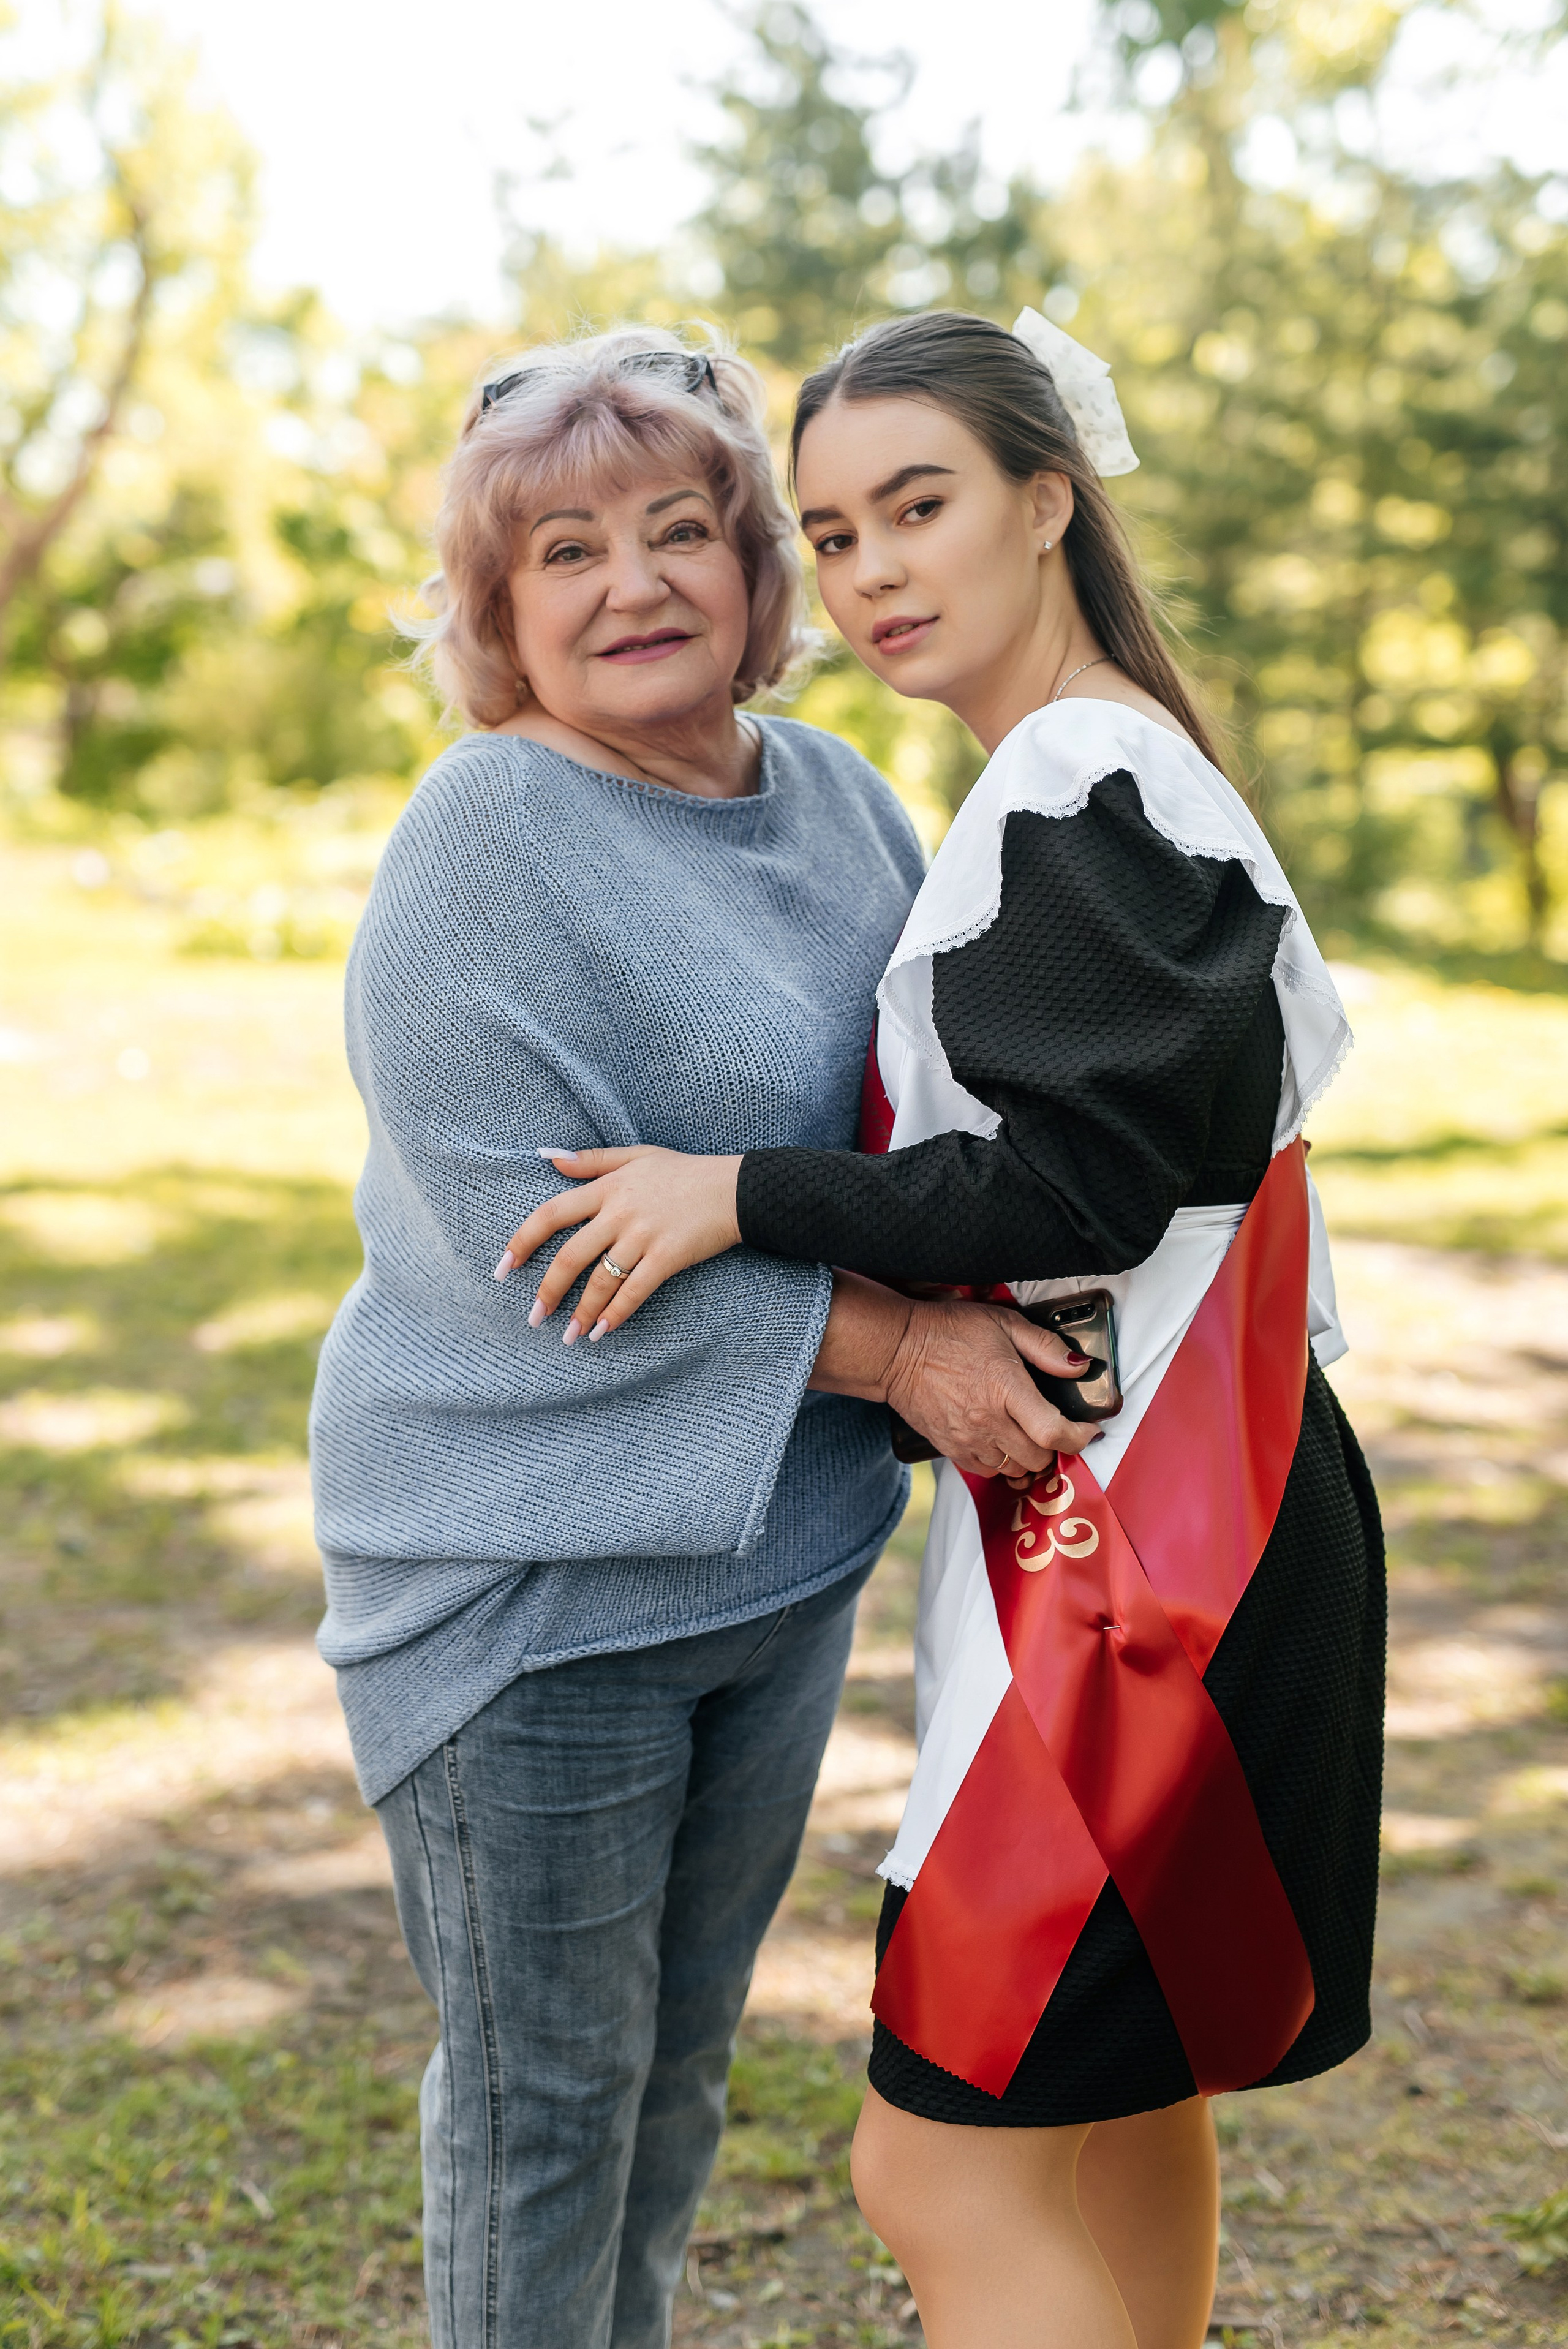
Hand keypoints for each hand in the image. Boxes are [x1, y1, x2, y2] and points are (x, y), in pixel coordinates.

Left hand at [495, 1146, 742, 1343]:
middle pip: (570, 1256)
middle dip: (548, 1290)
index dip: (522, 1241)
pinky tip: (603, 1332)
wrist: (734, 1188)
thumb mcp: (636, 1156)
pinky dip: (616, 1314)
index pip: (551, 1214)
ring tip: (569, 1336)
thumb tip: (549, 1158)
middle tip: (534, 1317)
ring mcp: (643, 1236)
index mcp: (607, 1188)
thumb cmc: (685, 1171)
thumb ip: (592, 1160)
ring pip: (601, 1281)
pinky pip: (635, 1291)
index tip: (503, 1267)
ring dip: (582, 1312)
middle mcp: (619, 1213)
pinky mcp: (667, 1257)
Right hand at [885, 1298, 1102, 1479]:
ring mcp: (968, 1439)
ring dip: (1028, 1457)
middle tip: (1055, 1428)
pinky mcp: (951, 1449)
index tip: (1089, 1430)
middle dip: (1055, 1446)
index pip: (1054, 1433)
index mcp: (1006, 1389)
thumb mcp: (1003, 1324)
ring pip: (1015, 1470)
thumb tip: (1080, 1366)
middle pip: (1038, 1458)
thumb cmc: (948, 1332)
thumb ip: (1046, 1347)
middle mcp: (988, 1421)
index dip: (1080, 1437)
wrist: (896, 1350)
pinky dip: (1001, 1462)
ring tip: (1027, 1435)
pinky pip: (987, 1471)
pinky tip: (1000, 1441)